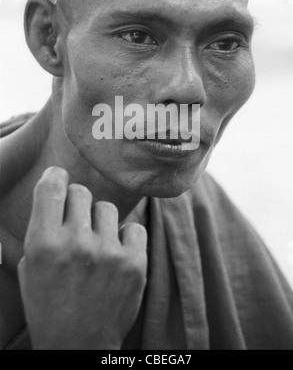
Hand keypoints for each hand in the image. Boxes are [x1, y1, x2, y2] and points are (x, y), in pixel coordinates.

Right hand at [18, 166, 146, 348]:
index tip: (59, 178)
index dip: (55, 176)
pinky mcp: (134, 263)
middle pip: (82, 192)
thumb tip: (55, 192)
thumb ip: (41, 229)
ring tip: (97, 246)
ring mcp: (108, 252)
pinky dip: (126, 237)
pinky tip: (117, 254)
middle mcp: (76, 243)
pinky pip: (134, 227)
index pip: (52, 186)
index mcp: (43, 243)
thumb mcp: (30, 268)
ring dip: (101, 222)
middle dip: (77, 204)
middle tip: (77, 223)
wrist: (78, 347)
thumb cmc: (49, 306)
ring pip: (107, 208)